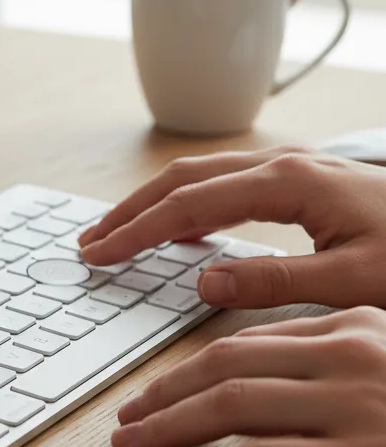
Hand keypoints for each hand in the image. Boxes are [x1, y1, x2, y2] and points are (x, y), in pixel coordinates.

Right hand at [78, 148, 385, 309]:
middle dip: (130, 210)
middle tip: (90, 243)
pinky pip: (227, 184)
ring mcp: (294, 168)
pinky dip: (188, 204)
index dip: (136, 231)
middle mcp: (284, 165)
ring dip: (154, 204)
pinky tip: (182, 230)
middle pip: (183, 178)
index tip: (99, 255)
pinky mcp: (304, 182)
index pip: (188, 205)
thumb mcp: (356, 282)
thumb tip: (201, 279)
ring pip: (202, 176)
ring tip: (118, 233)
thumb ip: (275, 280)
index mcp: (289, 183)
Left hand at [111, 307, 385, 446]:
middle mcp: (350, 354)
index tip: (157, 391)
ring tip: (129, 445)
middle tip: (128, 416)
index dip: (189, 369)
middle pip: (227, 365)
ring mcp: (356, 404)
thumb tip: (252, 379)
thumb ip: (331, 365)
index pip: (249, 343)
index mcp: (356, 326)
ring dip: (165, 426)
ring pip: (230, 405)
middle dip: (165, 392)